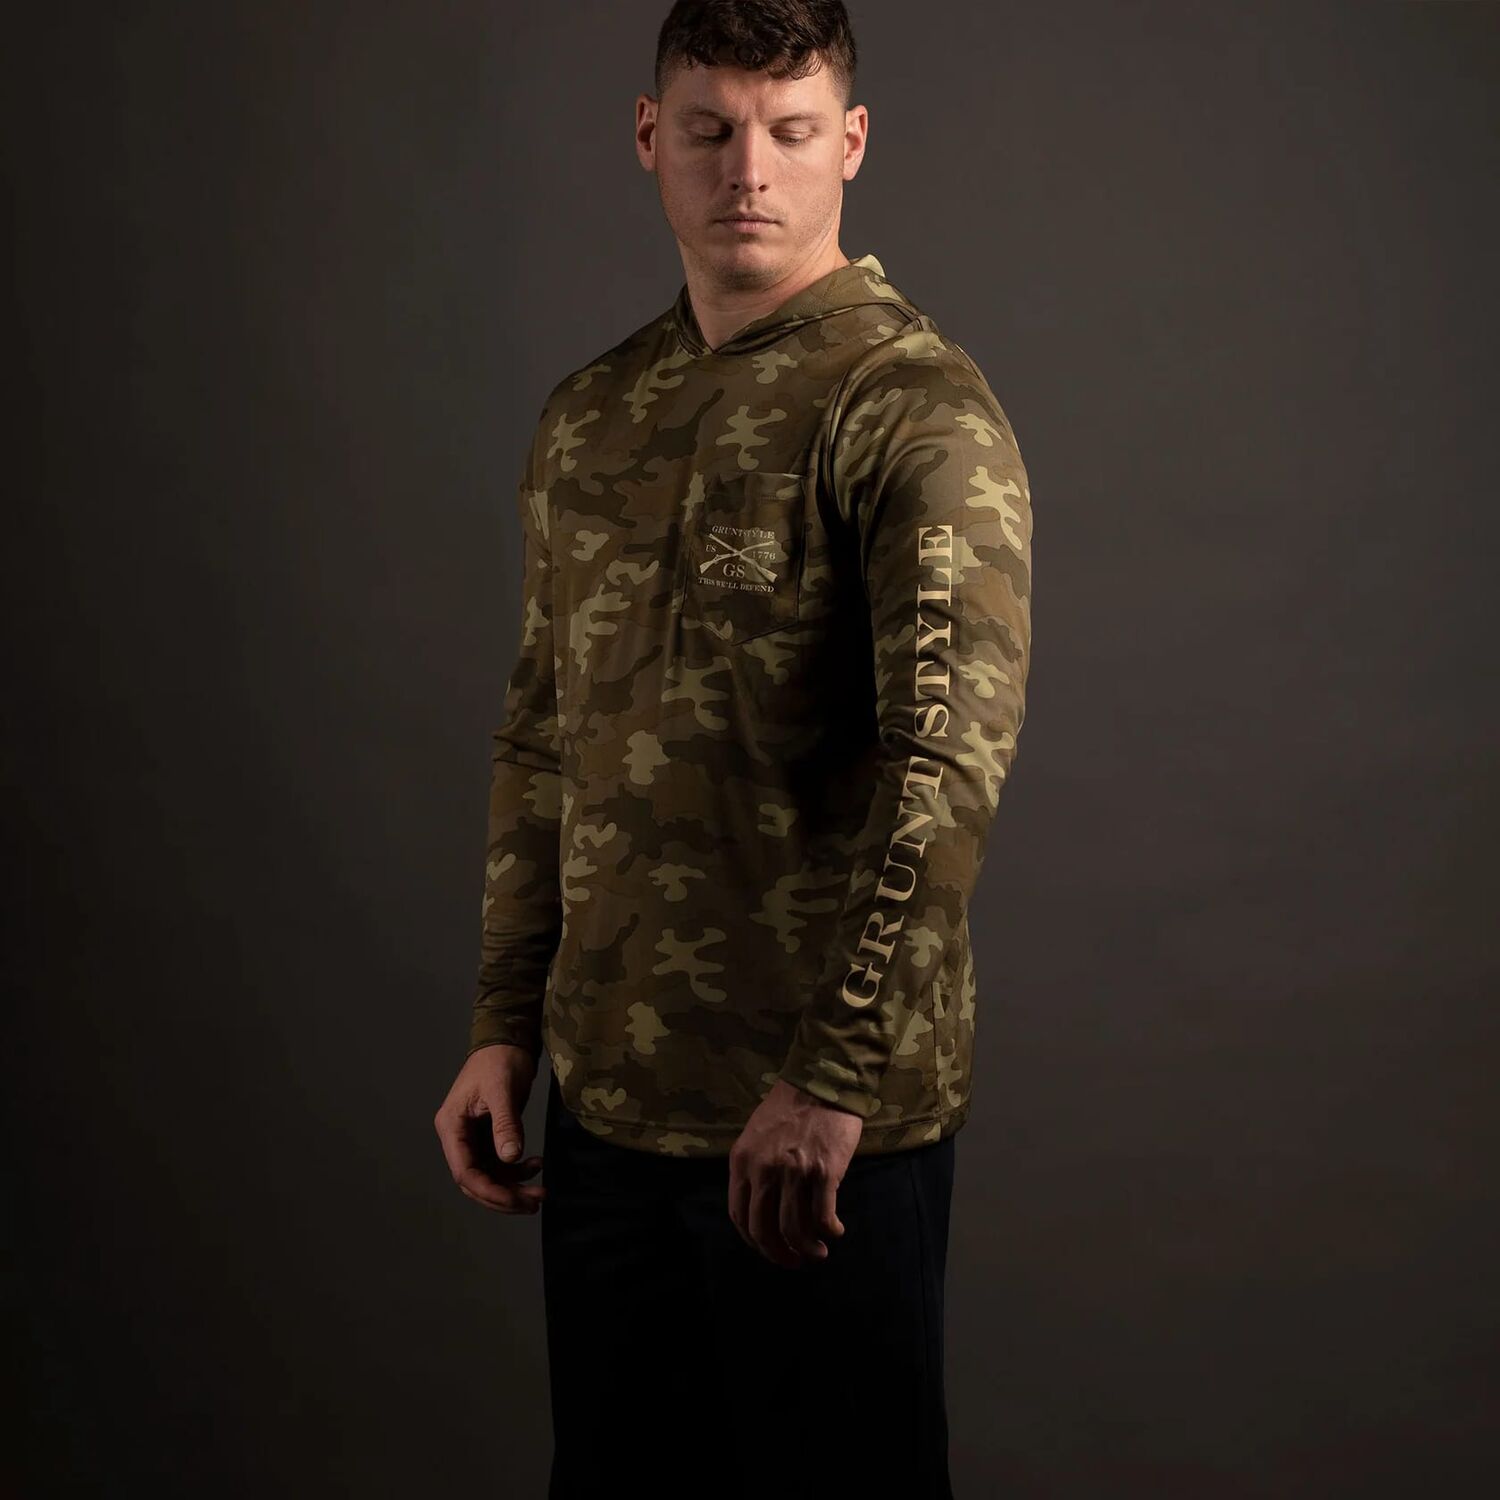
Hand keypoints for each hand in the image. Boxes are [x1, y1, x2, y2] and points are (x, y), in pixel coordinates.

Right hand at [433, 1043, 545, 1213]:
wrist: (508, 1040)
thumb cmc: (499, 1059)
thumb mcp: (502, 1090)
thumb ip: (505, 1124)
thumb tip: (510, 1158)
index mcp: (452, 1126)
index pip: (464, 1171)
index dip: (489, 1191)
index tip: (515, 1200)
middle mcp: (458, 1136)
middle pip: (476, 1180)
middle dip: (504, 1196)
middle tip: (534, 1202)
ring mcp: (473, 1138)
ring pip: (489, 1176)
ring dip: (513, 1187)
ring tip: (540, 1192)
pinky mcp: (489, 1136)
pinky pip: (499, 1164)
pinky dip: (517, 1170)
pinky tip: (535, 1165)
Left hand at [728, 1079, 861, 1267]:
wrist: (822, 1081)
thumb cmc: (790, 1106)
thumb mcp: (755, 1134)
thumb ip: (753, 1166)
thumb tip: (759, 1203)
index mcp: (742, 1161)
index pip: (739, 1216)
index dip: (754, 1241)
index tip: (768, 1248)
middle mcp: (764, 1170)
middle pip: (764, 1230)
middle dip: (779, 1254)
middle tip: (793, 1261)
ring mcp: (794, 1172)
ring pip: (794, 1229)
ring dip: (807, 1250)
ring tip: (817, 1252)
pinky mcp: (824, 1172)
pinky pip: (823, 1216)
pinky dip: (829, 1231)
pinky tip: (835, 1231)